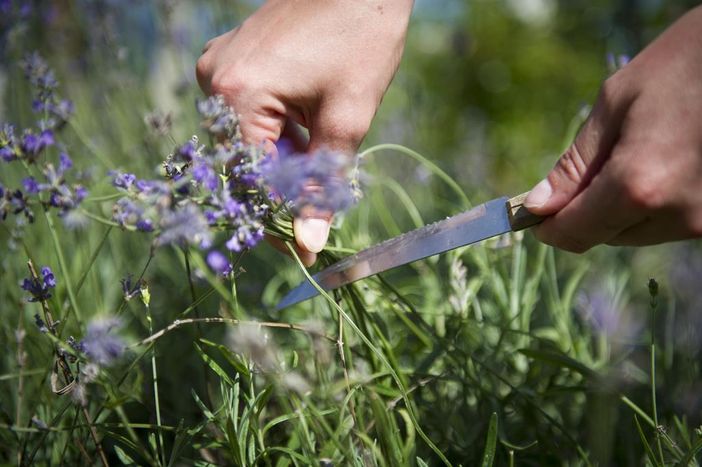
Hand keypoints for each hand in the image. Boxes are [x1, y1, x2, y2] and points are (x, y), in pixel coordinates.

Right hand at [196, 0, 412, 264]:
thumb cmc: (362, 38)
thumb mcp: (347, 118)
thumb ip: (322, 185)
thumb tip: (308, 244)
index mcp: (236, 93)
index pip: (248, 179)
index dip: (278, 215)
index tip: (302, 244)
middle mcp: (214, 80)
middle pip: (242, 161)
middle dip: (282, 186)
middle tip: (319, 201)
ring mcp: (218, 65)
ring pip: (245, 139)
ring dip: (280, 157)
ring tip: (320, 147)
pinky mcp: (231, 58)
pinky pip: (245, 112)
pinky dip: (275, 130)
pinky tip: (306, 122)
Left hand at [524, 6, 701, 251]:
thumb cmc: (683, 62)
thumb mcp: (616, 103)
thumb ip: (575, 163)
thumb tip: (537, 205)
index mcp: (640, 185)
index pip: (575, 232)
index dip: (548, 226)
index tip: (533, 213)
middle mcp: (677, 214)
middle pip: (607, 235)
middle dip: (587, 209)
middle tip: (594, 164)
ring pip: (639, 231)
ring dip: (623, 206)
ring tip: (641, 150)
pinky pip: (670, 222)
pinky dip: (655, 201)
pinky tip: (664, 159)